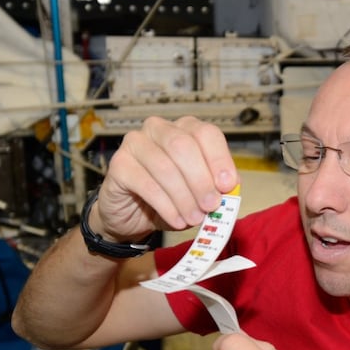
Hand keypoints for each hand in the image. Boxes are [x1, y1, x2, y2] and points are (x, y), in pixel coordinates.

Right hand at [90, 116, 237, 240]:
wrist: (131, 215)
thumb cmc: (169, 198)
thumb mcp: (199, 193)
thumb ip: (216, 187)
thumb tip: (230, 188)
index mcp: (184, 129)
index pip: (206, 133)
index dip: (219, 159)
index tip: (227, 185)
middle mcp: (158, 129)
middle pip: (184, 146)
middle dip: (201, 180)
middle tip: (211, 206)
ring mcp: (135, 143)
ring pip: (165, 167)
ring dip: (184, 197)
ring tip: (194, 219)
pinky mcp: (118, 164)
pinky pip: (146, 184)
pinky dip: (166, 206)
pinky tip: (176, 220)